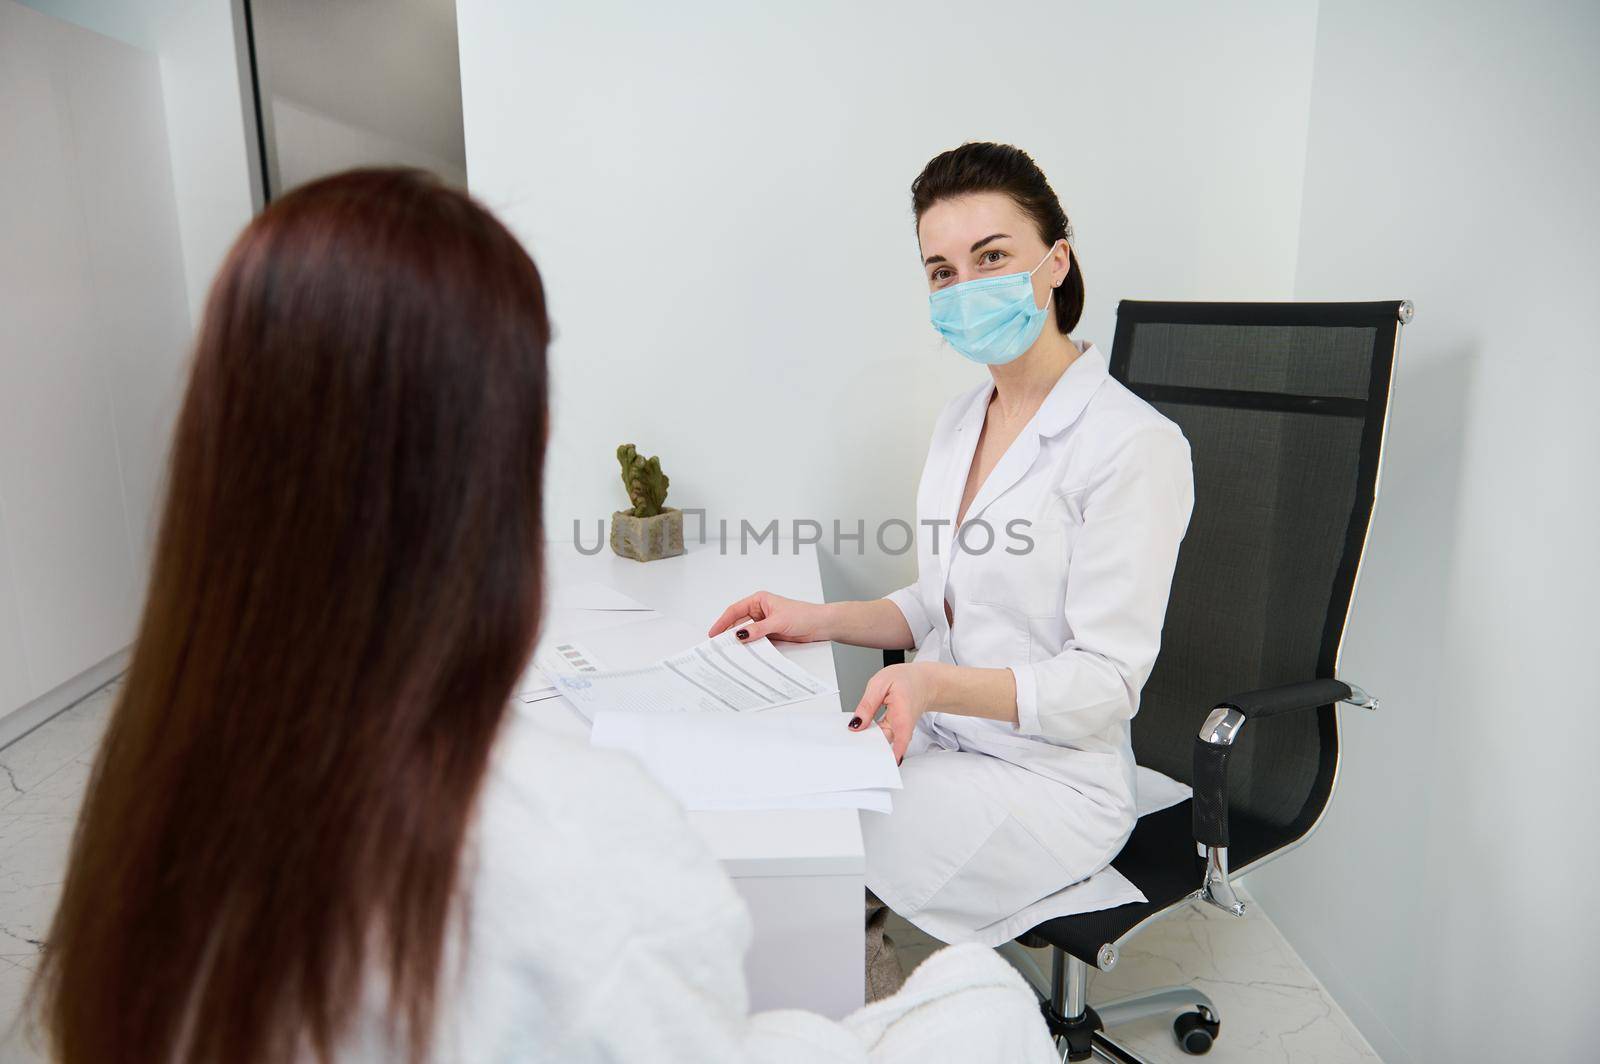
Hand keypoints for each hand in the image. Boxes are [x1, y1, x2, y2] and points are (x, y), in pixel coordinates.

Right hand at [707, 590, 829, 643]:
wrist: (821, 625)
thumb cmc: (804, 615)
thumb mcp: (778, 622)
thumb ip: (758, 629)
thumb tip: (740, 635)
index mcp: (759, 600)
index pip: (735, 610)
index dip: (722, 621)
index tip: (713, 633)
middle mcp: (760, 610)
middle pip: (738, 622)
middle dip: (728, 633)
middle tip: (718, 645)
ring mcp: (765, 623)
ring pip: (746, 633)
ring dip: (740, 641)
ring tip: (729, 651)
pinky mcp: (770, 634)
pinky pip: (755, 640)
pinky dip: (750, 646)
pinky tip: (745, 653)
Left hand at [847, 662, 942, 762]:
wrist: (923, 682)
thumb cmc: (906, 680)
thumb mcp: (880, 684)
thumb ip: (867, 704)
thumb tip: (855, 724)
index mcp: (902, 714)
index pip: (899, 740)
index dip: (890, 754)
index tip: (877, 762)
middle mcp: (903, 727)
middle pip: (886, 745)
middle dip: (869, 749)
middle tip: (852, 747)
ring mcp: (900, 732)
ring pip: (883, 744)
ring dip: (869, 743)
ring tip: (854, 738)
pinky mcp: (896, 732)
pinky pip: (883, 739)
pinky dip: (872, 737)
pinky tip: (862, 731)